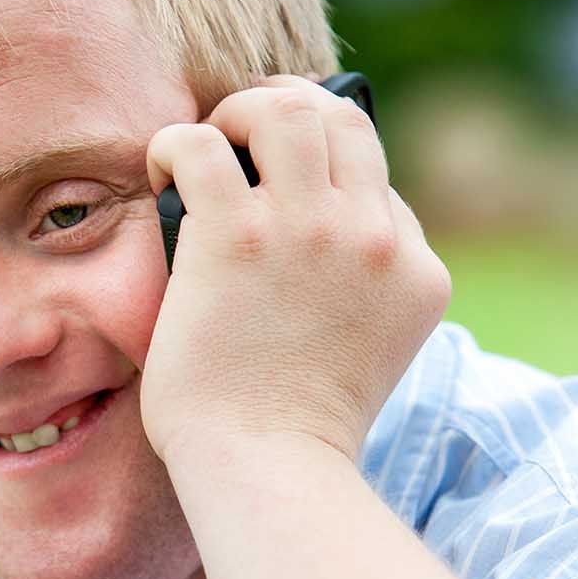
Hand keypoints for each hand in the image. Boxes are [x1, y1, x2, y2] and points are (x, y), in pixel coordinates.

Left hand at [140, 75, 449, 468]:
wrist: (267, 469)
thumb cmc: (293, 429)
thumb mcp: (368, 350)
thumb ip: (357, 289)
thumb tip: (307, 237)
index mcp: (415, 272)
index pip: (379, 186)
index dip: (325, 181)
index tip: (283, 196)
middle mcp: (375, 238)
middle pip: (344, 121)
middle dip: (289, 111)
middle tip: (242, 136)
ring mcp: (311, 230)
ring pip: (287, 109)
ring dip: (240, 113)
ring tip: (210, 143)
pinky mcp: (238, 235)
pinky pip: (200, 143)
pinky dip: (174, 144)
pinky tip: (162, 170)